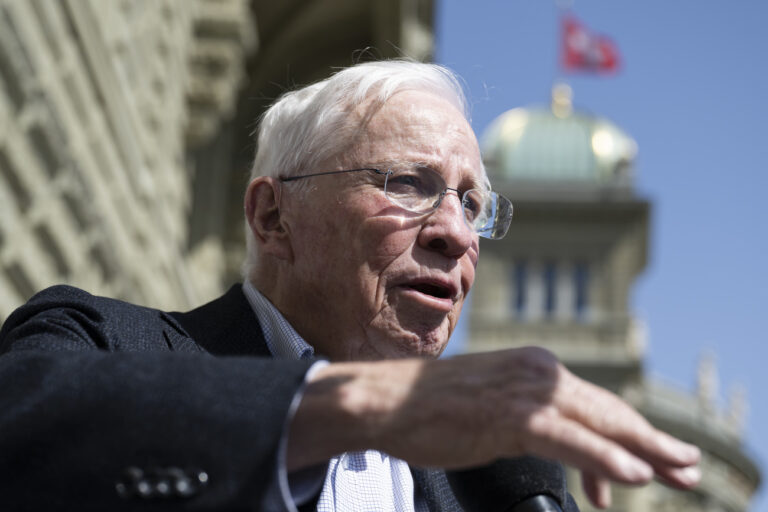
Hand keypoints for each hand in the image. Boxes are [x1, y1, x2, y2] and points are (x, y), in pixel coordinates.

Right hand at [287, 347, 699, 508]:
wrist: (386, 401)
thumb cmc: (431, 409)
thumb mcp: (492, 412)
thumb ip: (533, 424)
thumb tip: (566, 450)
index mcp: (535, 367)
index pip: (595, 403)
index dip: (630, 434)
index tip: (652, 462)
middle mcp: (537, 372)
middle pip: (609, 410)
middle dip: (652, 441)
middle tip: (689, 465)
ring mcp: (525, 392)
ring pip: (599, 423)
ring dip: (644, 451)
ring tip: (679, 472)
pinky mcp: (510, 415)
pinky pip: (569, 439)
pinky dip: (604, 458)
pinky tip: (631, 475)